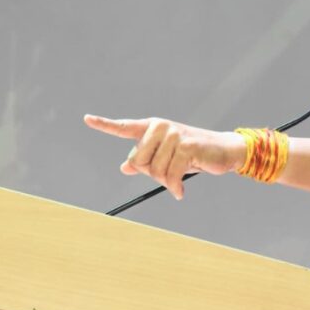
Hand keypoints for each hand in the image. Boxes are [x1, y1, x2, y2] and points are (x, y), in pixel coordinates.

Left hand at [84, 115, 244, 199]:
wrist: (222, 150)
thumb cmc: (193, 154)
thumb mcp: (166, 156)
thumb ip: (146, 160)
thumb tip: (125, 167)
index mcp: (152, 127)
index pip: (124, 127)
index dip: (104, 124)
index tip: (87, 118)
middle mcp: (160, 127)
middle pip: (138, 161)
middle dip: (152, 175)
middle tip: (169, 174)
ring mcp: (174, 134)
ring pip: (155, 171)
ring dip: (166, 182)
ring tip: (179, 178)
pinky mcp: (186, 146)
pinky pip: (170, 176)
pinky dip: (175, 188)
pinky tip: (181, 190)